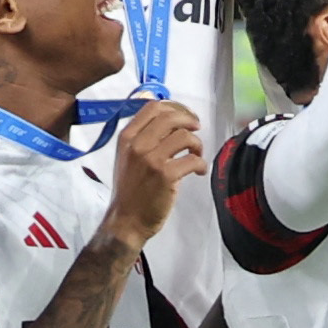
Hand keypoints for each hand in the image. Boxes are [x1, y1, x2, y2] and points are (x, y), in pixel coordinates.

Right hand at [105, 100, 198, 242]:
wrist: (126, 220)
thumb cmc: (130, 189)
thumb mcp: (127, 157)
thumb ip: (144, 137)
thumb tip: (172, 120)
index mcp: (127, 137)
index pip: (153, 107)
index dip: (175, 108)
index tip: (186, 117)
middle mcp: (137, 144)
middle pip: (171, 117)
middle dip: (190, 121)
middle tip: (197, 130)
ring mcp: (151, 159)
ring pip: (184, 136)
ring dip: (197, 144)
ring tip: (196, 154)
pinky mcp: (166, 175)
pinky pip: (193, 159)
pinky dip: (201, 164)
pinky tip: (198, 171)